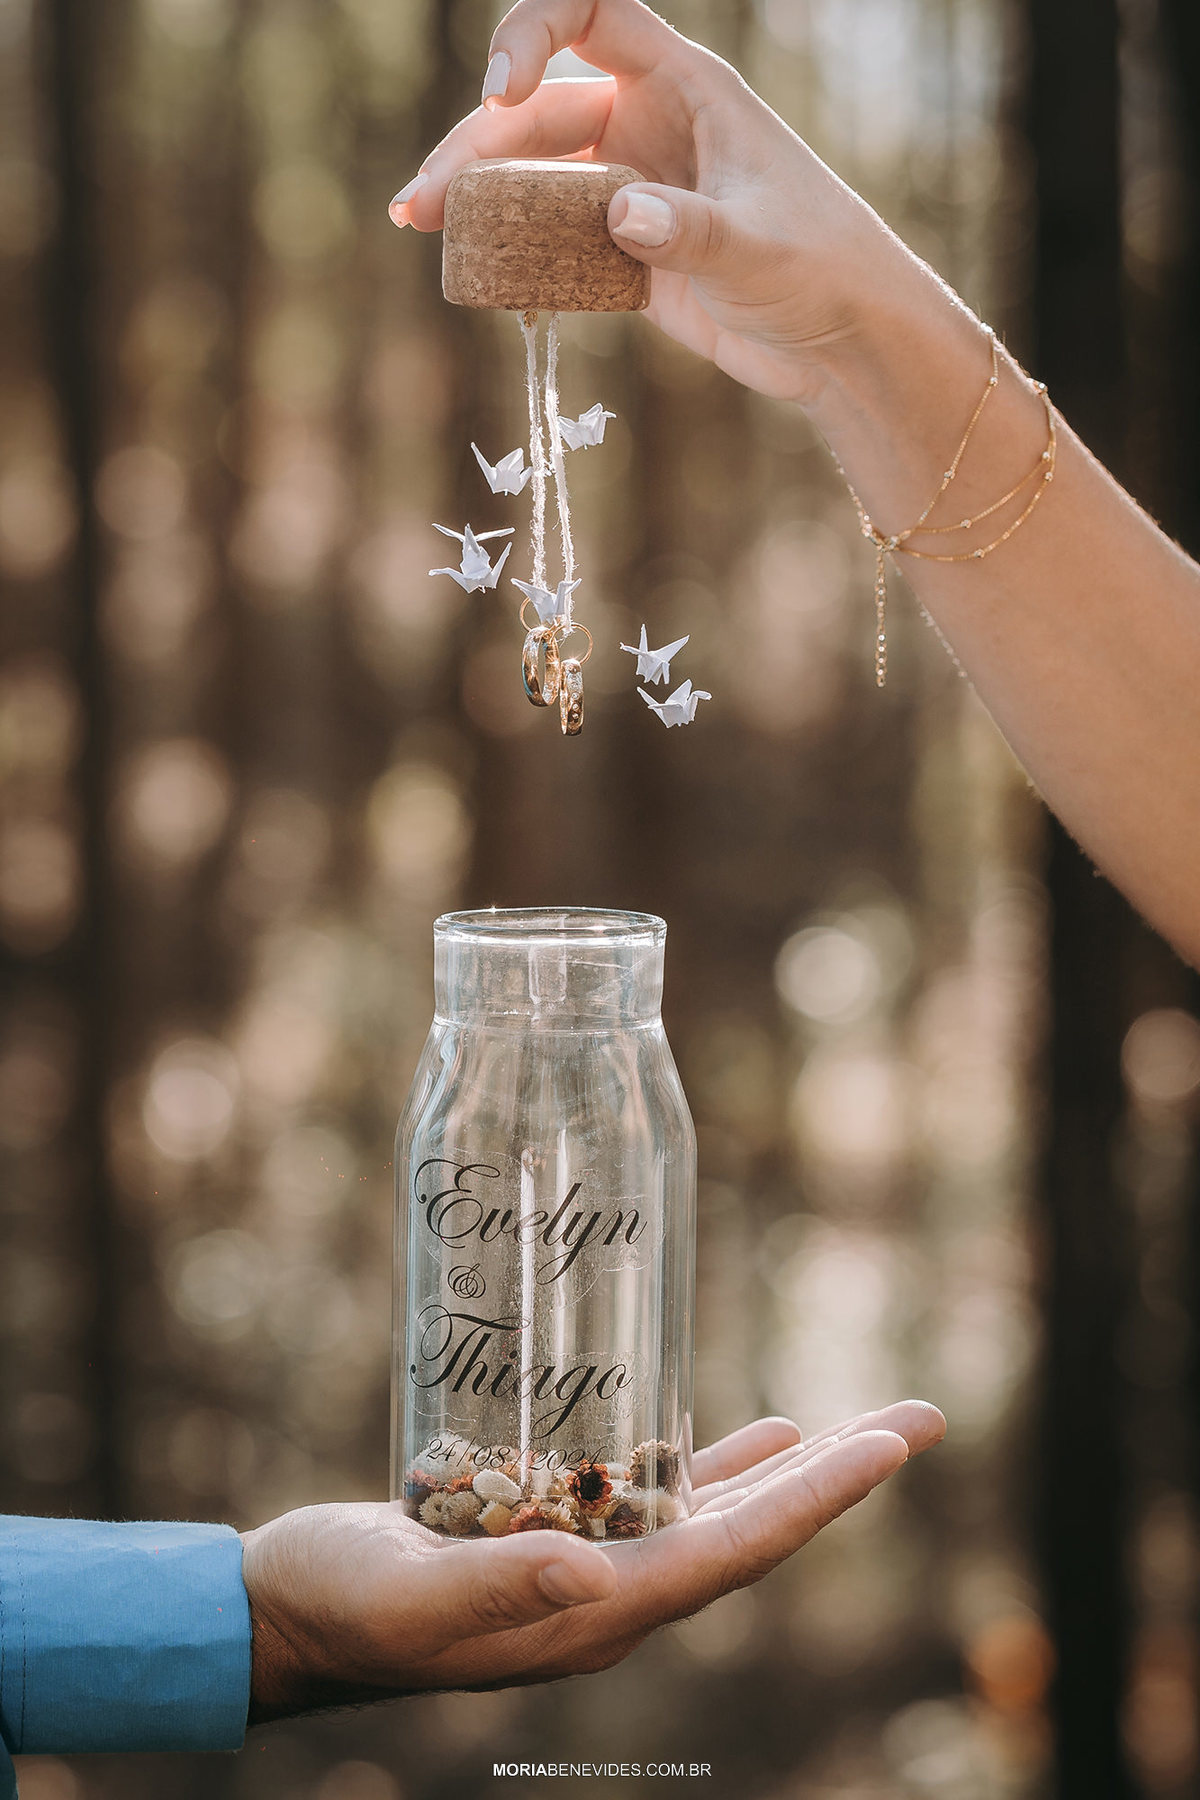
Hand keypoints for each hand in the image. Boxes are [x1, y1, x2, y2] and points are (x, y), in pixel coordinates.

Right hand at [241, 1400, 944, 1720]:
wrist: (288, 1614)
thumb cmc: (342, 1606)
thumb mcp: (411, 1596)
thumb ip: (498, 1586)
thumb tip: (592, 1573)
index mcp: (598, 1614)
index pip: (738, 1551)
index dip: (822, 1496)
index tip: (893, 1445)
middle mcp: (612, 1595)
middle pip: (754, 1530)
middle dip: (839, 1474)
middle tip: (918, 1419)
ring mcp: (589, 1567)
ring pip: (719, 1512)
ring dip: (794, 1468)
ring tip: (860, 1429)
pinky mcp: (555, 1534)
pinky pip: (661, 1496)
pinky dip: (715, 1464)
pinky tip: (748, 1437)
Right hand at [390, 0, 924, 404]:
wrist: (846, 343)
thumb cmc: (823, 269)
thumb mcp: (757, 246)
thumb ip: (691, 227)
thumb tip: (620, 213)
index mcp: (684, 87)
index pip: (590, 15)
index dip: (532, 34)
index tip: (501, 94)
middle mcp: (650, 126)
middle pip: (539, 111)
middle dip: (475, 146)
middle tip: (422, 202)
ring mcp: (635, 191)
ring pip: (536, 176)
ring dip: (477, 197)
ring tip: (420, 224)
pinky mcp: (630, 255)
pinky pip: (556, 240)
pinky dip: (513, 251)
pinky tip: (474, 272)